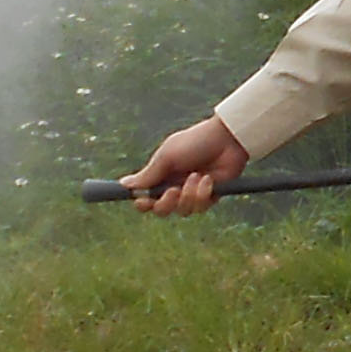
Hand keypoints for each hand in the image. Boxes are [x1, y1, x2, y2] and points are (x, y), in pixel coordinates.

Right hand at [126, 115, 249, 211]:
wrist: (226, 139)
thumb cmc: (194, 143)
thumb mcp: (167, 157)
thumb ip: (148, 175)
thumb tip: (124, 185)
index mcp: (161, 176)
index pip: (145, 198)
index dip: (142, 203)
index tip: (143, 200)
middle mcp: (174, 186)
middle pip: (161, 210)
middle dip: (166, 204)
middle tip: (174, 190)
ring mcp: (191, 193)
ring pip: (182, 211)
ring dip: (188, 195)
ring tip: (197, 176)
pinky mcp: (209, 197)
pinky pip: (200, 208)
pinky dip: (203, 194)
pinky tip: (209, 179)